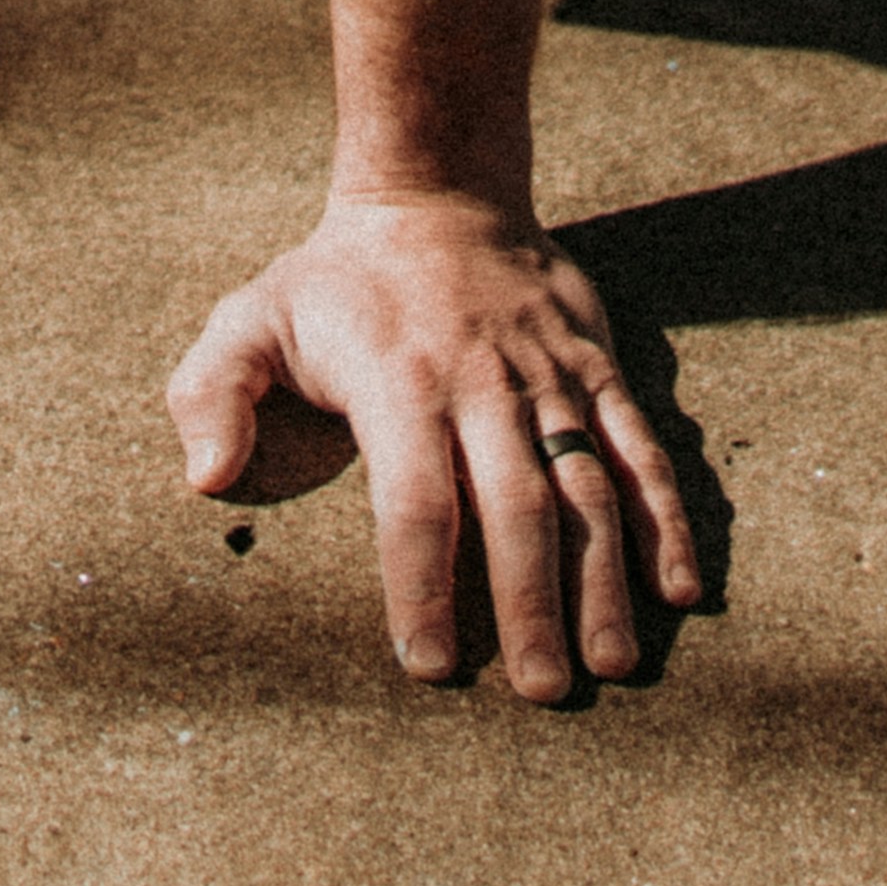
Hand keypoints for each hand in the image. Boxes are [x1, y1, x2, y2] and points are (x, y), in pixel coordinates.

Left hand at [168, 193, 703, 694]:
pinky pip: (642, 449)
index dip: (422, 585)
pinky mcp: (598, 368)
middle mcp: (483, 384)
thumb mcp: (247, 319)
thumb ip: (212, 395)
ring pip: (590, 487)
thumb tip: (207, 480)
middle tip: (542, 693)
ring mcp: (551, 377)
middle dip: (530, 606)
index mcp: (398, 383)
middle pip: (517, 508)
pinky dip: (667, 521)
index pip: (415, 502)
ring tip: (613, 663)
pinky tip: (679, 592)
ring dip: (606, 579)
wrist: (436, 192)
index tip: (428, 664)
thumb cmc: (330, 284)